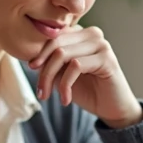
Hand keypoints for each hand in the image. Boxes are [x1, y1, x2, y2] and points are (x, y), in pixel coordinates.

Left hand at [28, 26, 142, 126]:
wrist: (111, 109)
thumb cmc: (87, 90)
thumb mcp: (62, 74)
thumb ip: (50, 62)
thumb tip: (31, 58)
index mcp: (80, 33)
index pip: (53, 35)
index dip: (40, 52)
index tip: (32, 68)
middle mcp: (92, 33)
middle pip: (55, 43)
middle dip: (43, 68)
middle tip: (40, 91)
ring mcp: (101, 44)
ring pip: (62, 54)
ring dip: (50, 78)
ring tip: (48, 96)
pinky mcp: (106, 58)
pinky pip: (75, 66)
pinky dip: (65, 85)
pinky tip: (66, 99)